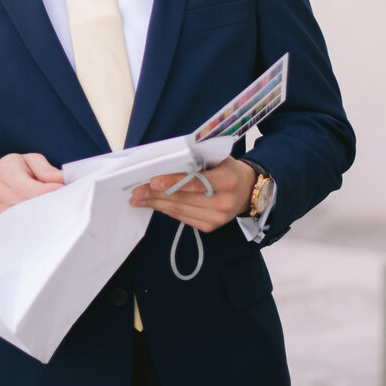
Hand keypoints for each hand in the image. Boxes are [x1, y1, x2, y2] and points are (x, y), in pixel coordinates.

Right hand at [0, 152, 63, 221]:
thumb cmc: (7, 170)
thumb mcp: (27, 161)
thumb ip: (46, 170)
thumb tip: (62, 179)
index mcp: (7, 173)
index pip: (33, 189)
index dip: (52, 191)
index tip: (63, 190)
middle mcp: (0, 193)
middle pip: (33, 205)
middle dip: (50, 202)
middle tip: (62, 199)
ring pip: (29, 219)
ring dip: (43, 214)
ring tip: (50, 206)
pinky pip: (23, 226)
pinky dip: (34, 222)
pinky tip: (39, 215)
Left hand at [129, 156, 256, 232]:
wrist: (248, 191)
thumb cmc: (228, 169)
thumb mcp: (219, 158)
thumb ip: (197, 160)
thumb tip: (166, 161)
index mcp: (227, 179)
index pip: (196, 181)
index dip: (173, 182)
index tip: (153, 181)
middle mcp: (223, 202)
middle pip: (183, 198)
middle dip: (156, 194)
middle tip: (136, 190)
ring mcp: (216, 218)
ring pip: (179, 210)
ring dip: (156, 204)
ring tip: (138, 199)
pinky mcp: (209, 227)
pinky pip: (182, 217)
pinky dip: (166, 210)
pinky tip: (153, 204)